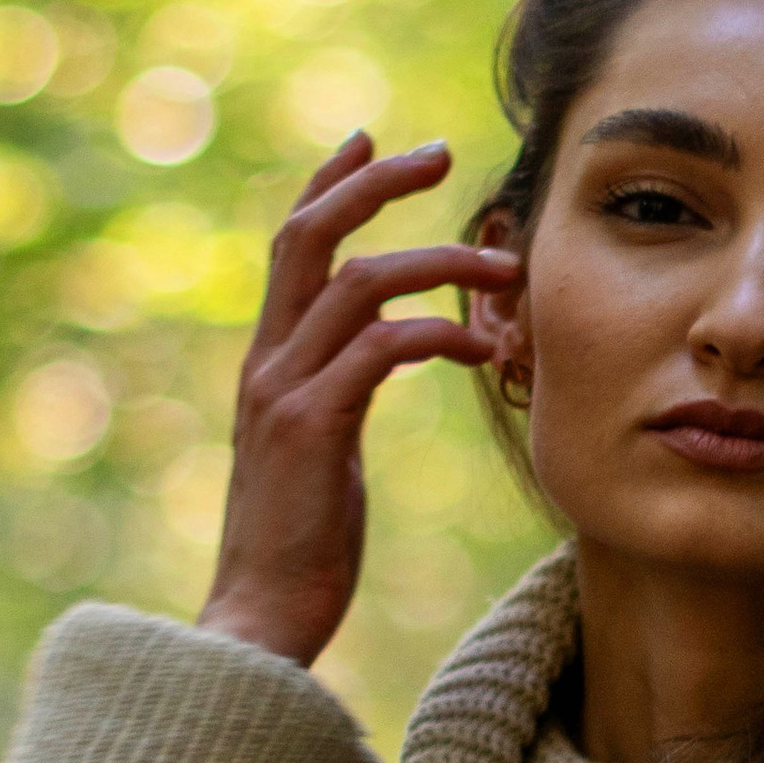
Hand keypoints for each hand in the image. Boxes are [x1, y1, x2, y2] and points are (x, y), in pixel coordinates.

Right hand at [196, 134, 519, 666]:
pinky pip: (382, 349)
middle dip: (373, 183)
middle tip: (439, 152)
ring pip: (358, 282)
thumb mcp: (318, 451)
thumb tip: (378, 361)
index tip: (372, 139)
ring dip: (440, 263)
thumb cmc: (300, 550)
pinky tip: (486, 353)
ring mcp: (283, 392)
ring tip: (504, 268)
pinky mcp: (311, 428)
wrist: (259, 624)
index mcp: (268, 363)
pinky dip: (440, 336)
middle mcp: (266, 363)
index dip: (329, 185)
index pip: (290, 247)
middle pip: (310, 236)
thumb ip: (336, 393)